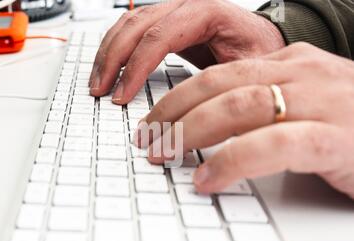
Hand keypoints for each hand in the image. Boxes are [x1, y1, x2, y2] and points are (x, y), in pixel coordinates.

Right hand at [89, 0, 284, 103]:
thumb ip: (216, 83)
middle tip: (100, 90)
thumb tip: (183, 108)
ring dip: (108, 52)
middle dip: (113, 60)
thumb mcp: (247, 69)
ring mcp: (174, 11)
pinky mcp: (168, 23)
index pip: (158, 37)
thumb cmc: (259, 52)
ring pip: (129, 23)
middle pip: (136, 26)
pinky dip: (116, 48)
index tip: (121, 95)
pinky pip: (133, 29)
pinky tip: (109, 67)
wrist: (263, 39)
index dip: (135, 68)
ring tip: (98, 81)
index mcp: (207, 11)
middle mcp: (186, 5)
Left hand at [136, 43, 353, 199]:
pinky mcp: (337, 137)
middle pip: (220, 85)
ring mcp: (322, 101)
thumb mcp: (302, 104)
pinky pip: (274, 145)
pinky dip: (233, 162)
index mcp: (291, 64)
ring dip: (192, 133)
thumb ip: (260, 108)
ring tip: (165, 157)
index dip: (177, 98)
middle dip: (174, 113)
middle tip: (147, 140)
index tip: (151, 121)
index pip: (218, 72)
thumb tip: (207, 127)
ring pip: (239, 106)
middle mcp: (303, 74)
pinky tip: (208, 180)